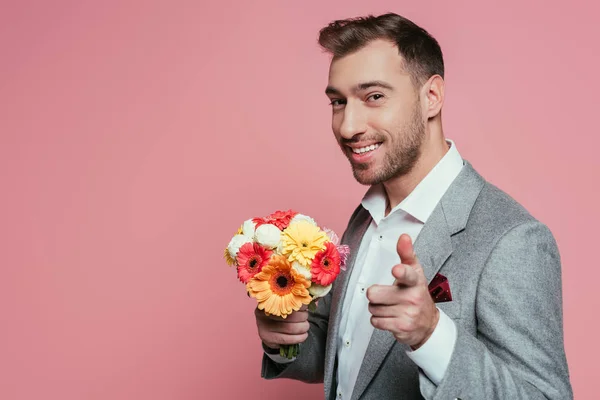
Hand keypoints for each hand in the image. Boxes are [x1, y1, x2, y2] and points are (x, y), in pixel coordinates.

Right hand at [255, 305, 309, 349]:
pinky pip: (289, 339)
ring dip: (303, 327)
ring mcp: (265, 328)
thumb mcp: (282, 305)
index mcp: (267, 302)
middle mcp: (263, 314)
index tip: (306, 305)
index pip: (286, 301)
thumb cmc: (277, 315)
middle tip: (306, 317)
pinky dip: (300, 337)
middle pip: (289, 315)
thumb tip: (313, 299)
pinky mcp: (269, 339)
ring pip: (290, 328)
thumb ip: (295, 301)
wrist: (265, 332)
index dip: (299, 303)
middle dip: (303, 316)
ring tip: (306, 326)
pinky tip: (304, 335)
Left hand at [366, 234, 438, 348]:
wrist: (428, 324)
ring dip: (377, 308)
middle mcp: (413, 297)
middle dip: (375, 295)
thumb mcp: (415, 273)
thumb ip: (407, 254)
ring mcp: (408, 314)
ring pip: (373, 308)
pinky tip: (390, 317)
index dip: (401, 272)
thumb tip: (404, 236)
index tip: (397, 270)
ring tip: (390, 307)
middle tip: (385, 296)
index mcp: (415, 281)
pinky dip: (379, 320)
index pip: (408, 274)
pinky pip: (376, 321)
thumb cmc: (416, 294)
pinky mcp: (402, 328)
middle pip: (374, 294)